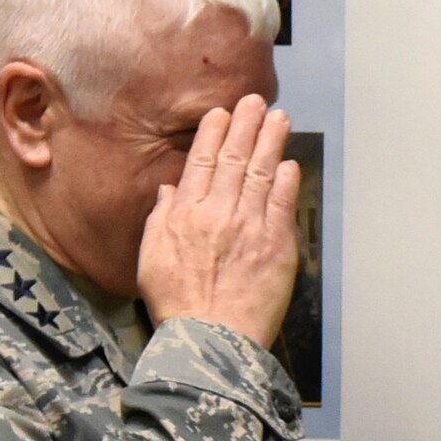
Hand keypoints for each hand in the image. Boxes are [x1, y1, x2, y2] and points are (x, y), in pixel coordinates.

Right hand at [137, 94, 301, 350]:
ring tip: (279, 118)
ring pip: (262, 174)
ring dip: (271, 142)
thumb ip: (161, 218)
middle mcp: (218, 213)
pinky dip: (286, 181)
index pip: (202, 162)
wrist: (209, 339)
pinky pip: (283, 204)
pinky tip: (289, 162)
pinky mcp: (276, 246)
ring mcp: (250, 227)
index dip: (214, 134)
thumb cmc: (177, 304)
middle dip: (247, 126)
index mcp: (186, 215)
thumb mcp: (151, 257)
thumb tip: (171, 189)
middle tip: (256, 101)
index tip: (223, 113)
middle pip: (235, 159)